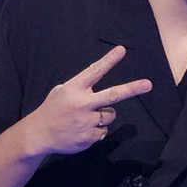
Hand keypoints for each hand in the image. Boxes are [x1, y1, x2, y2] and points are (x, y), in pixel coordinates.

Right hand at [15, 46, 152, 157]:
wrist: (38, 134)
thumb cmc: (53, 109)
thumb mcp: (61, 91)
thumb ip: (80, 87)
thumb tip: (101, 84)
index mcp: (74, 89)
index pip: (95, 71)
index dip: (109, 60)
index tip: (122, 50)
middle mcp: (82, 104)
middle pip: (113, 95)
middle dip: (132, 89)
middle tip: (148, 84)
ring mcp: (86, 121)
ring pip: (110, 114)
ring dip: (103, 115)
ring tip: (85, 118)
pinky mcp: (89, 136)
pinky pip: (104, 130)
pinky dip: (97, 130)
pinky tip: (82, 129)